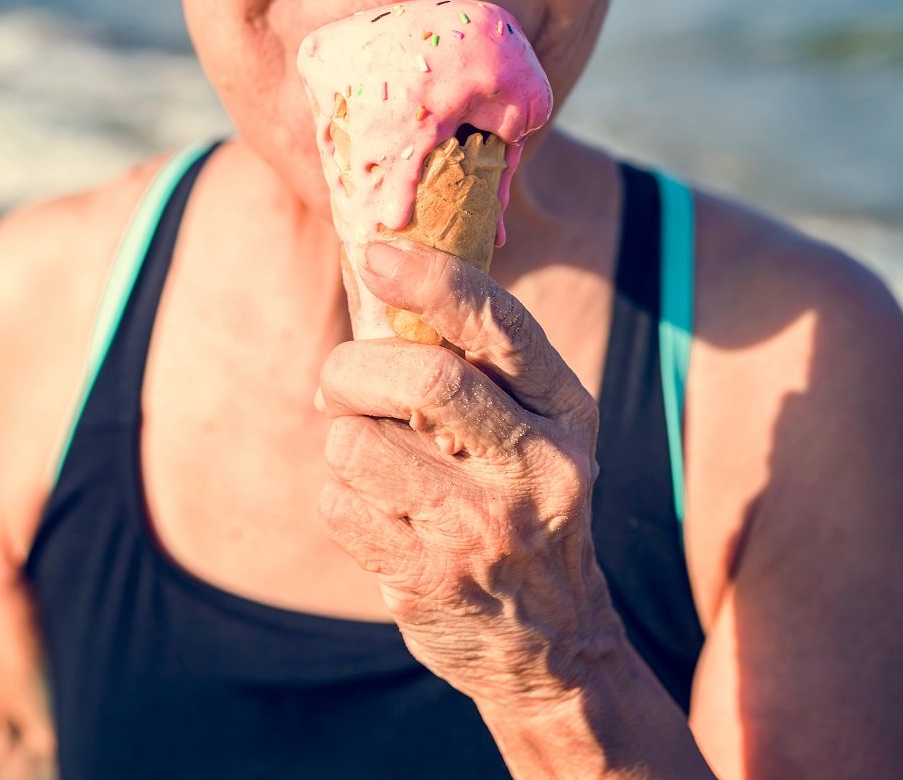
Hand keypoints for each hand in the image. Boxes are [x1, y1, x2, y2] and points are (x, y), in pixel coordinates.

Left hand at [317, 239, 620, 709]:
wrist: (555, 648)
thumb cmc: (520, 505)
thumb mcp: (533, 431)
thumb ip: (474, 366)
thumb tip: (374, 279)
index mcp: (565, 412)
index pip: (501, 325)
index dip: (433, 279)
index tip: (376, 254)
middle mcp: (539, 467)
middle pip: (423, 380)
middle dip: (353, 369)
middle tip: (337, 383)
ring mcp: (486, 529)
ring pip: (359, 445)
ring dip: (341, 442)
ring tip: (370, 463)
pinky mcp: (433, 579)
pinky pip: (338, 504)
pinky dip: (337, 497)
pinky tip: (376, 516)